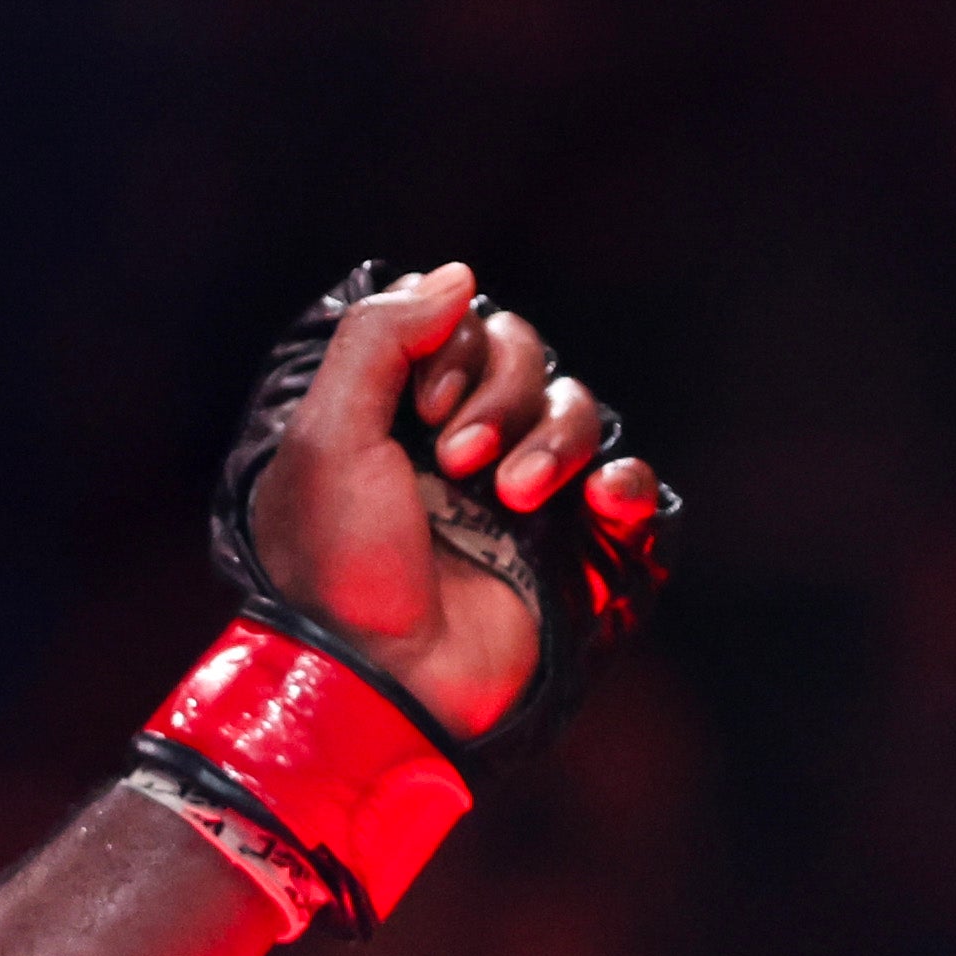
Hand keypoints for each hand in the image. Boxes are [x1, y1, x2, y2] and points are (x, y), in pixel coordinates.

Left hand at [233, 262, 664, 743]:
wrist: (384, 680)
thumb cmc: (340, 566)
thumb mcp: (326, 438)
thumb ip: (379, 339)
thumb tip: (458, 274)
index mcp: (402, 413)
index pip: (465, 326)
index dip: (457, 352)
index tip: (424, 409)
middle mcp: (466, 443)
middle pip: (529, 356)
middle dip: (503, 396)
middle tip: (458, 461)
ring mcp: (524, 495)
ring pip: (579, 411)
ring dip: (553, 441)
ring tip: (512, 498)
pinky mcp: (574, 548)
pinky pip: (630, 487)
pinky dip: (625, 483)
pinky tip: (600, 501)